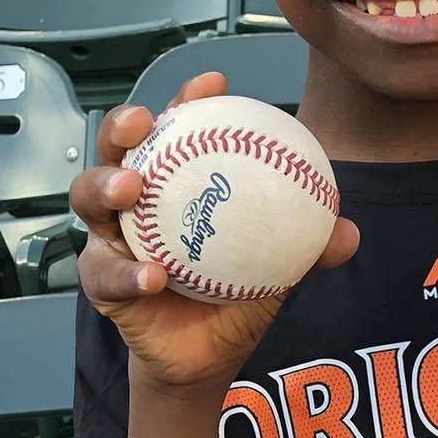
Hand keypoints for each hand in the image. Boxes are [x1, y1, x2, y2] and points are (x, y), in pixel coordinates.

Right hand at [70, 71, 359, 394]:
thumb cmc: (238, 292)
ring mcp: (114, 238)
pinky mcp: (102, 281)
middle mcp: (138, 201)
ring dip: (107, 186)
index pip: (179, 132)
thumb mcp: (279, 267)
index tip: (213, 83)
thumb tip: (348, 230)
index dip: (189, 101)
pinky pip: (106, 273)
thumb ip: (311, 247)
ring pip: (89, 200)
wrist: (211, 354)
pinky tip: (153, 275)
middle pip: (117, 151)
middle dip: (123, 127)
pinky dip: (130, 272)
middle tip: (145, 122)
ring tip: (131, 189)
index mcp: (179, 183)